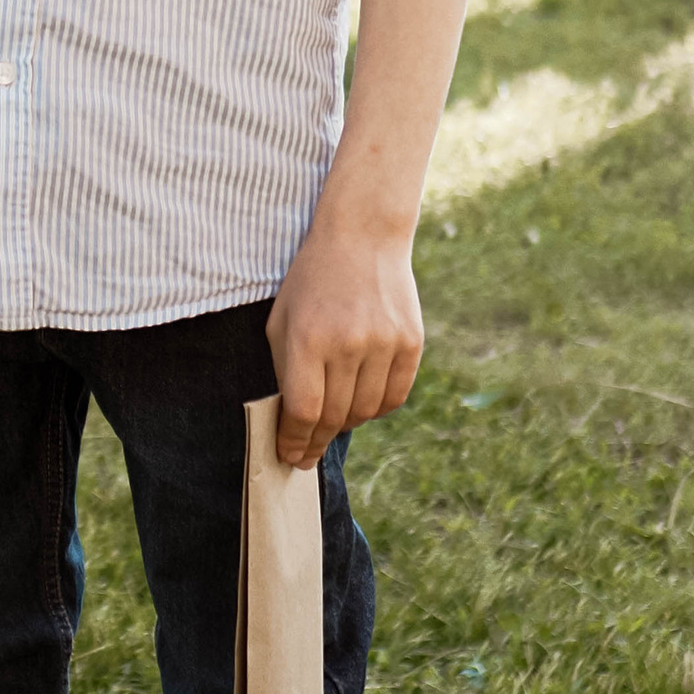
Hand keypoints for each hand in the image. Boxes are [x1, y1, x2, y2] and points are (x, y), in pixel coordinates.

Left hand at [265, 174, 425, 468]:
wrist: (363, 236)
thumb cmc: (312, 281)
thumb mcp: (282, 319)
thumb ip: (285, 370)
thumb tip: (294, 422)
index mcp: (307, 339)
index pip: (304, 411)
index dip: (295, 441)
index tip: (290, 456)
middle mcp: (347, 344)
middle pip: (334, 417)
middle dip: (316, 441)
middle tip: (307, 452)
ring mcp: (383, 343)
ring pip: (364, 412)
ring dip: (346, 424)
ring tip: (334, 420)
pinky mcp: (410, 343)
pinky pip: (393, 397)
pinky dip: (375, 408)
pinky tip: (362, 402)